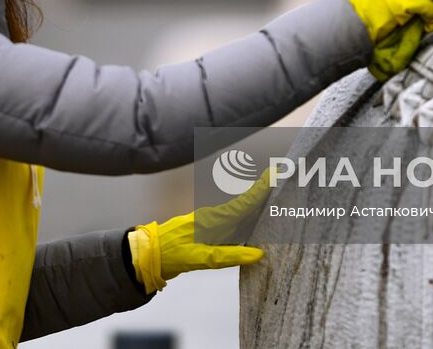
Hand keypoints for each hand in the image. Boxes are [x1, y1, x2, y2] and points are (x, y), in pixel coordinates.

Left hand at [127, 171, 270, 293]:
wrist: (148, 253)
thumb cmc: (172, 254)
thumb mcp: (199, 259)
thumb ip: (228, 257)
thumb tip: (259, 254)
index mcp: (214, 221)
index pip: (244, 203)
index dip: (261, 189)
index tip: (275, 173)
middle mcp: (214, 218)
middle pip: (245, 204)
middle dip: (265, 193)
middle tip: (284, 180)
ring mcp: (211, 224)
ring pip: (239, 213)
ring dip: (257, 205)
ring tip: (278, 199)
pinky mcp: (208, 232)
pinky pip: (233, 222)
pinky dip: (247, 219)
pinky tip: (255, 224)